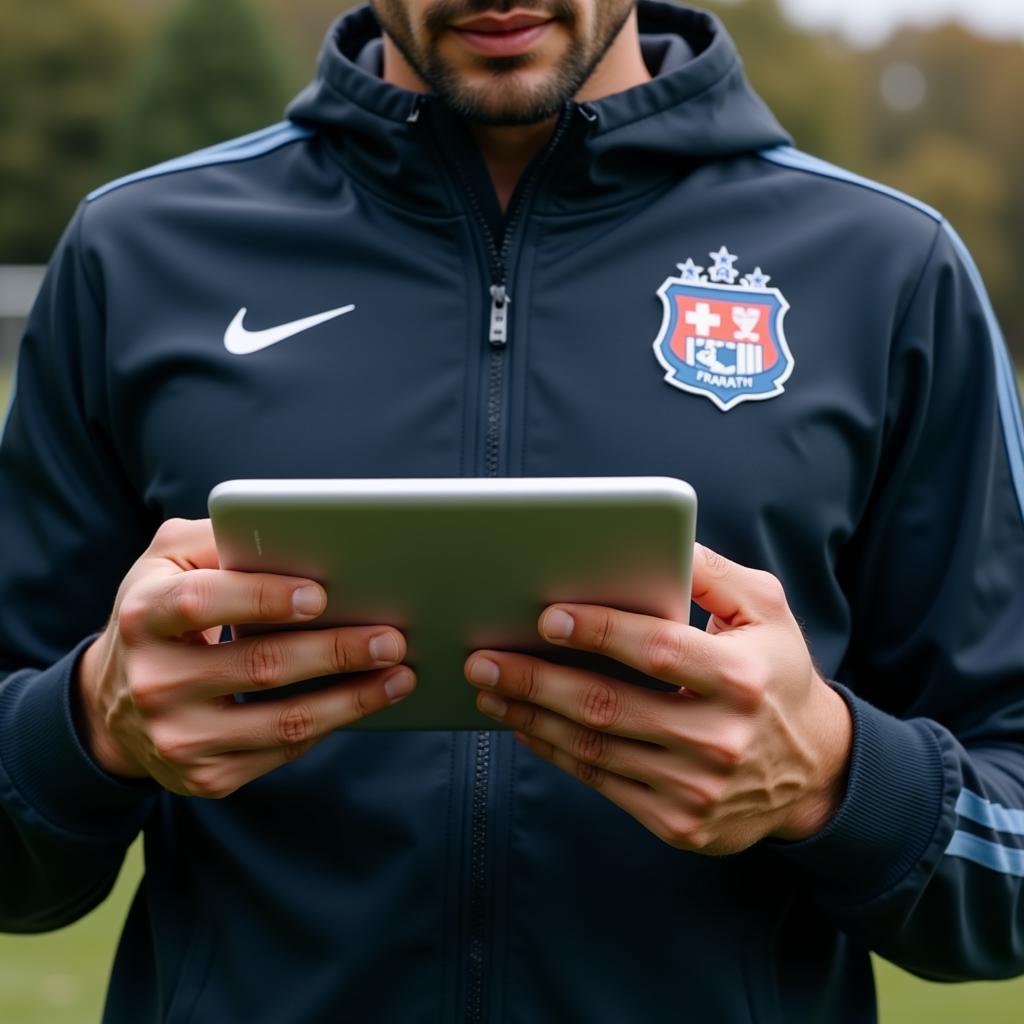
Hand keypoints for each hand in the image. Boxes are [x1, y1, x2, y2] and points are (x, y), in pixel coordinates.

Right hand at [76, 518, 414, 797]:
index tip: (322, 594)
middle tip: (392, 638)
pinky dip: (331, 726)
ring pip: (282, 723)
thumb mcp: (168, 562)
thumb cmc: (159, 612)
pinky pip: (282, 752)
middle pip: (260, 667)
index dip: (263, 598)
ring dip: (352, 700)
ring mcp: (178, 738)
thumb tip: (289, 529)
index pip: (203, 603)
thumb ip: (218, 539)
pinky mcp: (204, 776)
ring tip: (400, 675)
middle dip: (337, 652)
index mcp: (143, 615)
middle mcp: (154, 682)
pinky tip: (364, 702)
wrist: (113, 703)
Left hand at [465, 544, 850, 853]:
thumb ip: (713, 573)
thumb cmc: (777, 675)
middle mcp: (719, 738)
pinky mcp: (679, 823)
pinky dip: (555, 753)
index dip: (598, 631)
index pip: (655, 649)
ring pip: (594, 748)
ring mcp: (696, 788)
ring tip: (489, 689)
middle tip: (484, 659)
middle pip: (607, 706)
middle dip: (535, 680)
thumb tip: (661, 538)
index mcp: (740, 678)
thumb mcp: (765, 612)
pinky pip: (601, 784)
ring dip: (531, 717)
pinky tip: (525, 727)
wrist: (815, 772)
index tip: (545, 617)